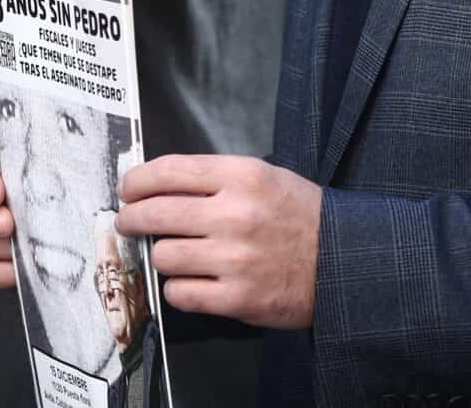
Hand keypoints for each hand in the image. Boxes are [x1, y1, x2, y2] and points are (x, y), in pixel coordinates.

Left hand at [114, 155, 319, 328]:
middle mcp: (235, 214)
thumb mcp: (265, 177)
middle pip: (155, 213)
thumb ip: (215, 179)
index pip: (169, 171)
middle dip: (131, 218)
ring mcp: (234, 259)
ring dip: (163, 255)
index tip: (127, 188)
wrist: (343, 260)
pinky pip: (180, 293)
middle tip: (128, 221)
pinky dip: (179, 288)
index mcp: (243, 176)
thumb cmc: (301, 217)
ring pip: (163, 256)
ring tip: (176, 253)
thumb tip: (158, 187)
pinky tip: (192, 281)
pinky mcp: (237, 298)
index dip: (137, 181)